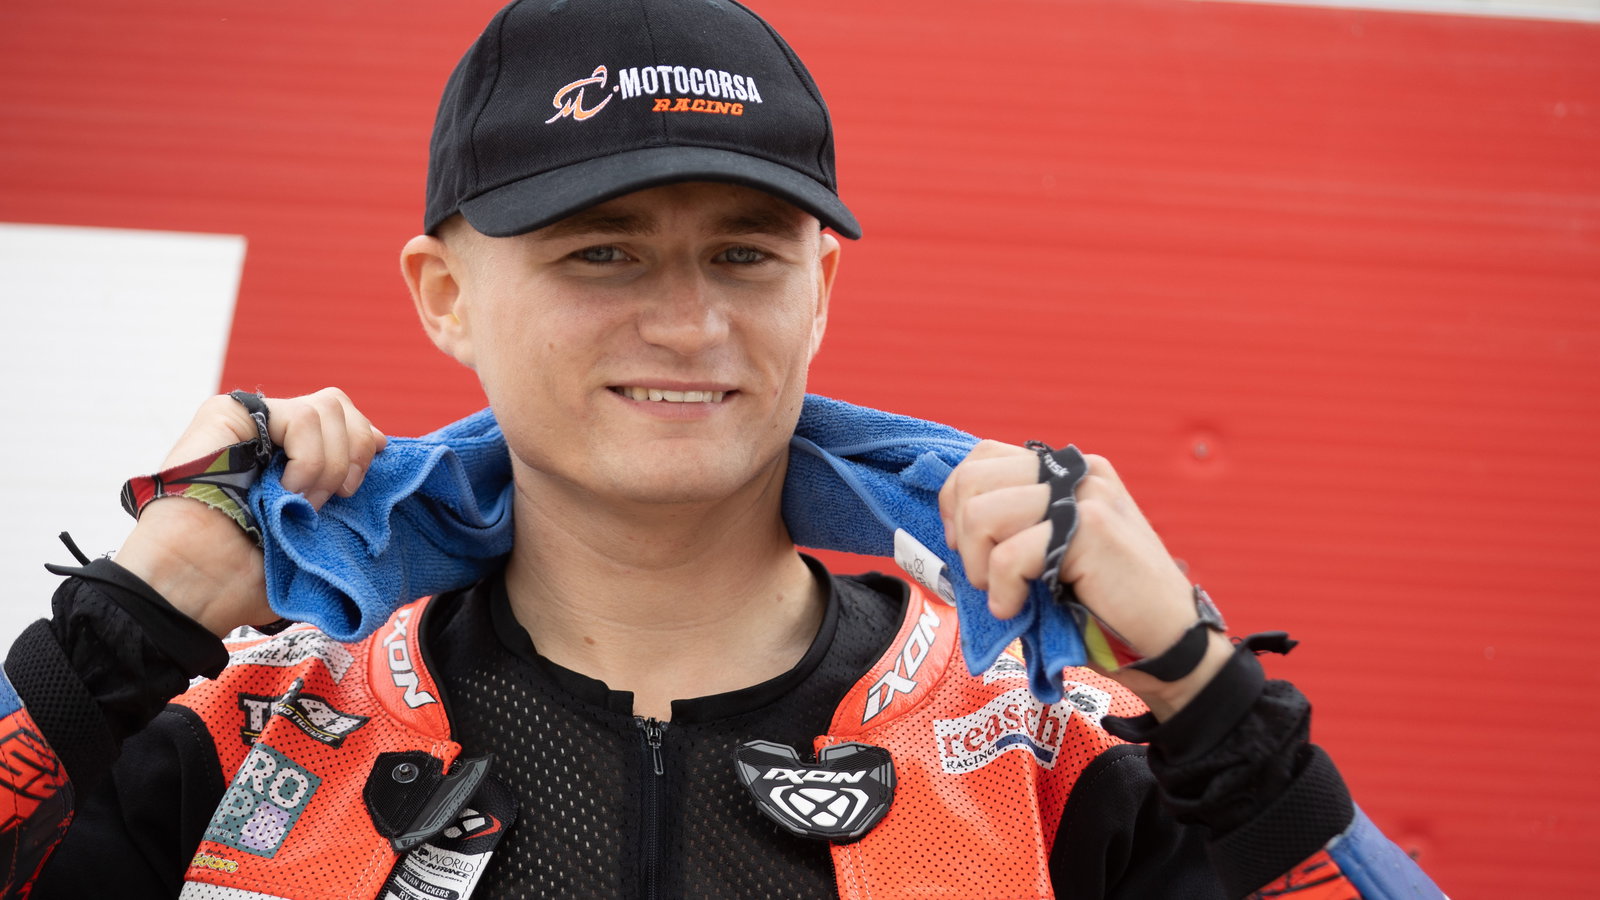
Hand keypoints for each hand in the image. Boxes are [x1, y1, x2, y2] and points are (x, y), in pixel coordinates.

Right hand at [115, 388, 386, 636]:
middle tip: (335, 500)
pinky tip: (286, 491)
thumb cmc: (248, 572)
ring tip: (301, 503)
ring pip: (327, 407)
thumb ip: (341, 488)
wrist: (197, 585)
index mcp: (291, 458)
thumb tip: (383, 445)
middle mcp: (271, 435)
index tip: (358, 485)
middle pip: (339, 405)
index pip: (347, 421)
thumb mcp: (314, 531)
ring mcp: (250, 422)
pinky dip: (309, 459)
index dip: (365, 444)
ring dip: (327, 465)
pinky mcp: (227, 413)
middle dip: (354, 453)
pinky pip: (300, 415)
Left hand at [937, 440, 1229, 717]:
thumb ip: (1018, 527)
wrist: (1169, 642)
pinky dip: (1002, 590)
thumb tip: (951, 527)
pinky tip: (1017, 609)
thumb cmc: (1106, 606)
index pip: (983, 457)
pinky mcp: (1089, 530)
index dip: (957, 502)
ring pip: (982, 513)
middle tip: (983, 577)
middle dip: (960, 537)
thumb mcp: (1055, 552)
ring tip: (1003, 594)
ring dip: (978, 565)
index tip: (965, 546)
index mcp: (1067, 472)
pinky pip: (1009, 555)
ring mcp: (1084, 497)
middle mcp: (1076, 474)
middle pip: (973, 479)